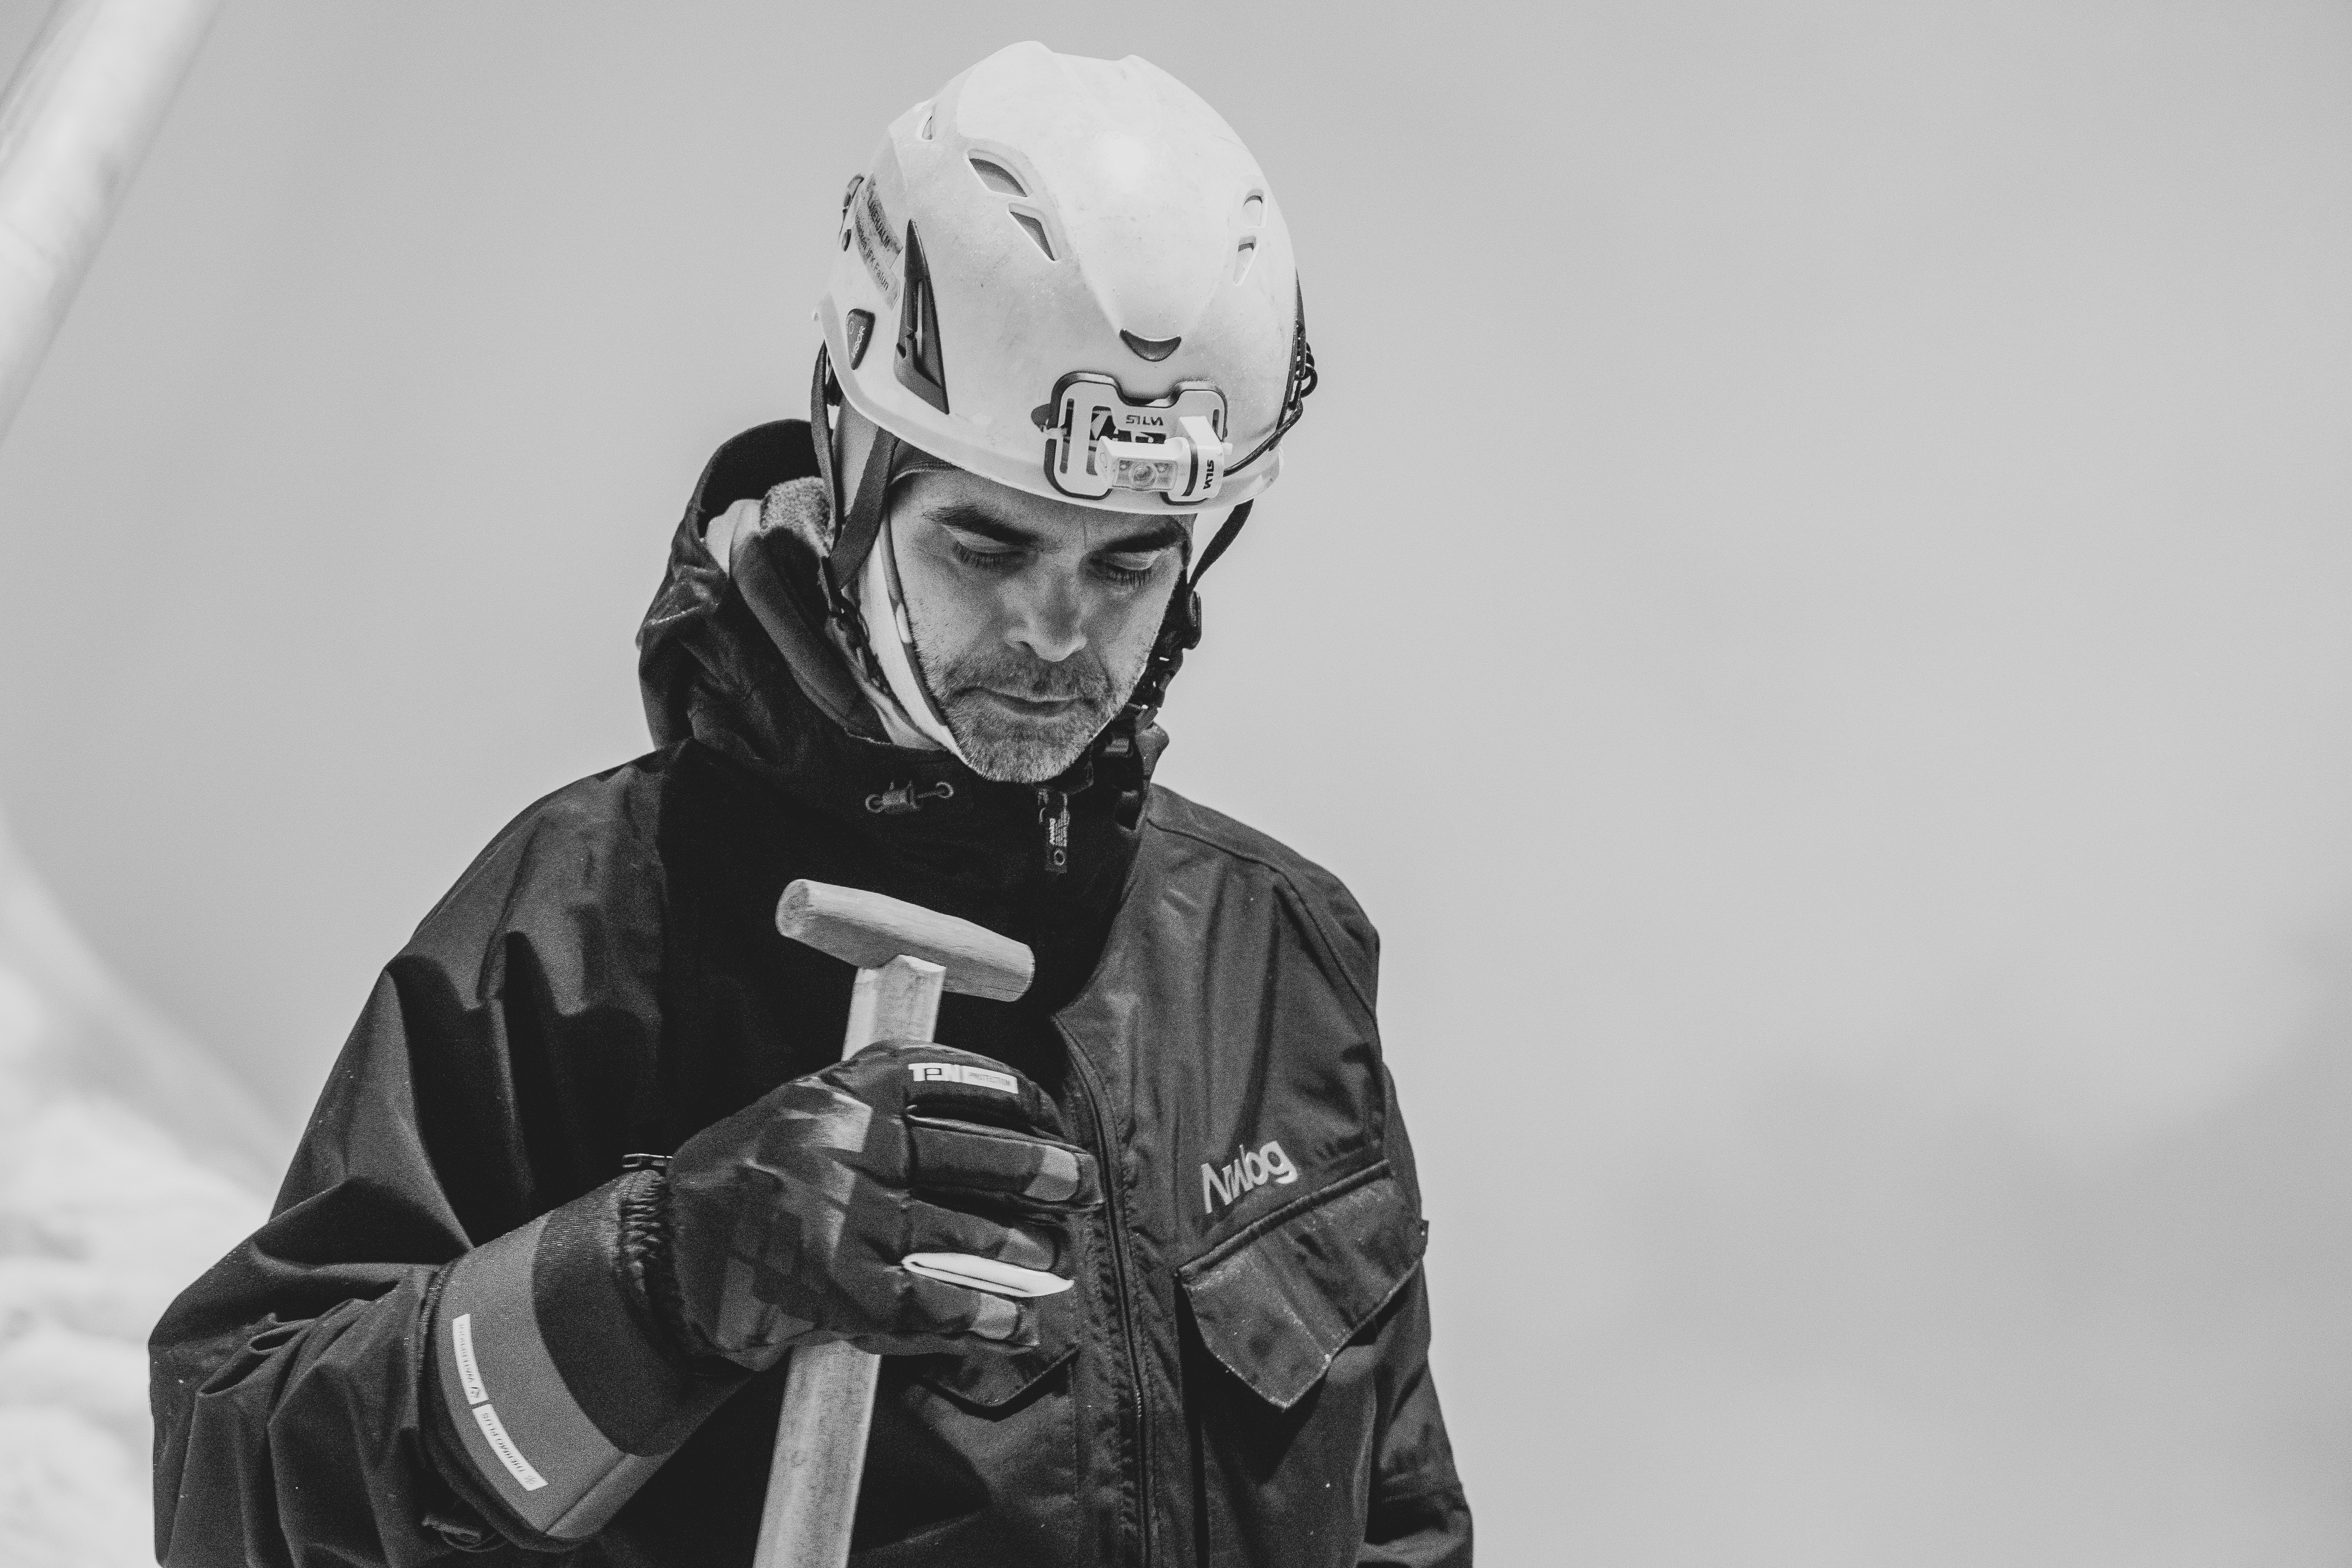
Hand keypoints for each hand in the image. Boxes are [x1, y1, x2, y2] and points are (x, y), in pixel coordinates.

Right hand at [659, 1043, 1098, 1368]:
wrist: (667, 1259)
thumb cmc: (751, 1184)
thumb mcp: (803, 1110)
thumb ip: (877, 1102)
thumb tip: (988, 1116)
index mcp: (842, 1091)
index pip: (951, 1079)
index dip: (1017, 1099)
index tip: (1050, 1118)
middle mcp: (847, 1146)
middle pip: (974, 1153)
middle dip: (1044, 1170)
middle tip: (1082, 1183)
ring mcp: (843, 1219)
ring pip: (964, 1233)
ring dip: (1026, 1250)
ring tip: (1055, 1259)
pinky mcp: (836, 1290)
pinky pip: (932, 1305)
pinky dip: (984, 1320)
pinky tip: (1015, 1328)